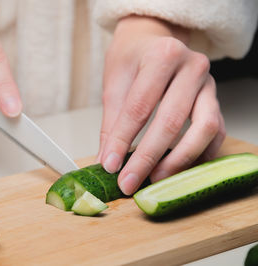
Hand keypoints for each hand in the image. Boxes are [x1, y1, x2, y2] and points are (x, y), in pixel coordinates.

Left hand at [97, 15, 225, 194]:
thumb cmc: (131, 59)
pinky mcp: (216, 99)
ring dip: (179, 159)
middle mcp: (191, 67)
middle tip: (129, 182)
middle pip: (171, 120)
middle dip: (148, 158)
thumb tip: (106, 162)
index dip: (123, 141)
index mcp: (161, 56)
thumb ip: (111, 124)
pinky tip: (181, 168)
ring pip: (204, 128)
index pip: (139, 107)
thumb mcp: (114, 84)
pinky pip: (217, 131)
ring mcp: (209, 83)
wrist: (152, 40)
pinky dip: (201, 153)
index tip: (110, 166)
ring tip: (156, 179)